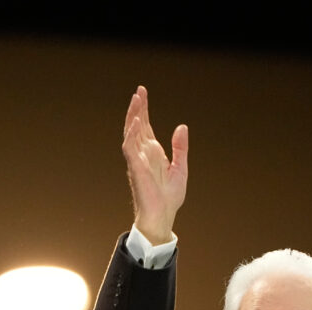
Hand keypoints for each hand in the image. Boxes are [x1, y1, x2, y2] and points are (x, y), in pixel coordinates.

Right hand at [122, 85, 187, 244]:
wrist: (163, 216)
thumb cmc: (168, 198)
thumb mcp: (180, 168)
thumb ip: (180, 148)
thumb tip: (181, 127)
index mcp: (153, 153)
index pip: (146, 126)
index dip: (144, 110)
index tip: (142, 93)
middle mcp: (143, 154)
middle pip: (138, 125)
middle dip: (138, 108)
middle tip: (139, 91)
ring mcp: (138, 160)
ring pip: (131, 133)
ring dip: (133, 116)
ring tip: (136, 100)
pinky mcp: (136, 168)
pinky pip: (130, 148)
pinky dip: (132, 134)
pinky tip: (136, 121)